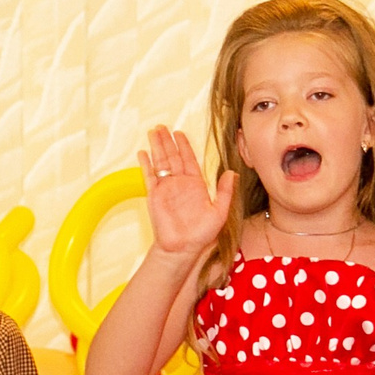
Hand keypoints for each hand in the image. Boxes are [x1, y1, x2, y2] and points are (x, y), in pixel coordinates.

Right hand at [137, 126, 234, 256]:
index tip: (179, 133)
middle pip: (172, 156)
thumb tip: (232, 172)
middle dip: (167, 141)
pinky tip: (142, 153)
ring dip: (156, 147)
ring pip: (160, 162)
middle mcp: (179, 184)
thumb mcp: (219, 211)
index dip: (184, 146)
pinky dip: (145, 164)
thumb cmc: (201, 234)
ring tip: (152, 132)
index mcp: (195, 184)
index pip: (188, 159)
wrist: (183, 248)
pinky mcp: (154, 196)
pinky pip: (149, 176)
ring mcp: (166, 188)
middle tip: (162, 126)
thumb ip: (225, 191)